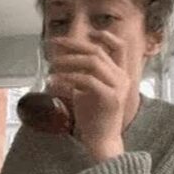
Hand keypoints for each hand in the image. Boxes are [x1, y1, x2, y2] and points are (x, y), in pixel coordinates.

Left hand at [47, 31, 130, 161]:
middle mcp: (122, 78)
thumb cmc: (93, 118)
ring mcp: (118, 88)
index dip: (105, 36)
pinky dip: (67, 79)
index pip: (119, 48)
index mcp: (120, 75)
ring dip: (68, 62)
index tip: (89, 32)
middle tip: (53, 45)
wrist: (102, 142)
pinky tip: (53, 82)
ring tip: (51, 66)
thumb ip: (83, 74)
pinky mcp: (110, 98)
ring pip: (92, 63)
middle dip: (73, 45)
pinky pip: (86, 81)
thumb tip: (63, 60)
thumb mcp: (88, 91)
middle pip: (97, 52)